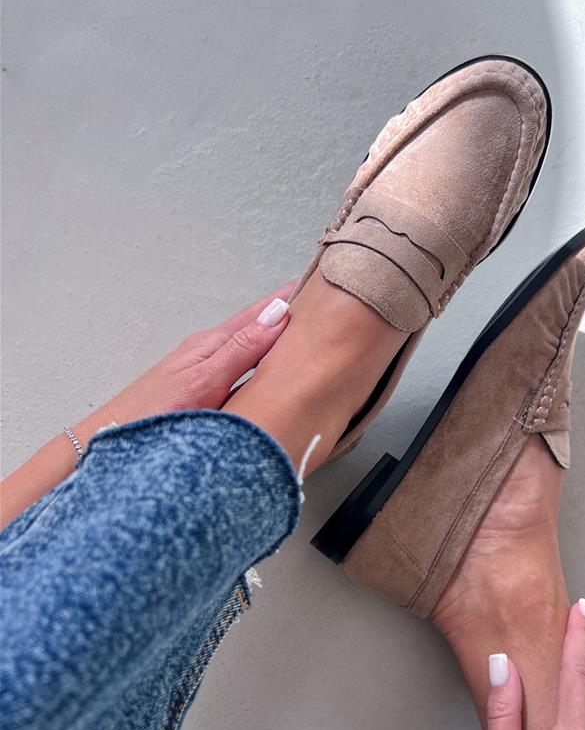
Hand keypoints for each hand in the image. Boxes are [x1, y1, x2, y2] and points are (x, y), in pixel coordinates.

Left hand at [75, 280, 296, 444]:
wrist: (116, 443)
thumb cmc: (152, 414)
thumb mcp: (203, 379)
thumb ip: (240, 350)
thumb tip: (276, 316)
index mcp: (212, 344)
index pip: (260, 313)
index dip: (289, 299)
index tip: (318, 286)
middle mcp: (212, 356)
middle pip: (259, 330)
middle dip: (289, 318)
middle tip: (323, 308)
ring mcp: (210, 376)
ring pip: (254, 354)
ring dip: (279, 344)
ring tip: (308, 337)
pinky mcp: (209, 399)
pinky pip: (246, 376)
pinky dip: (266, 370)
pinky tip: (276, 377)